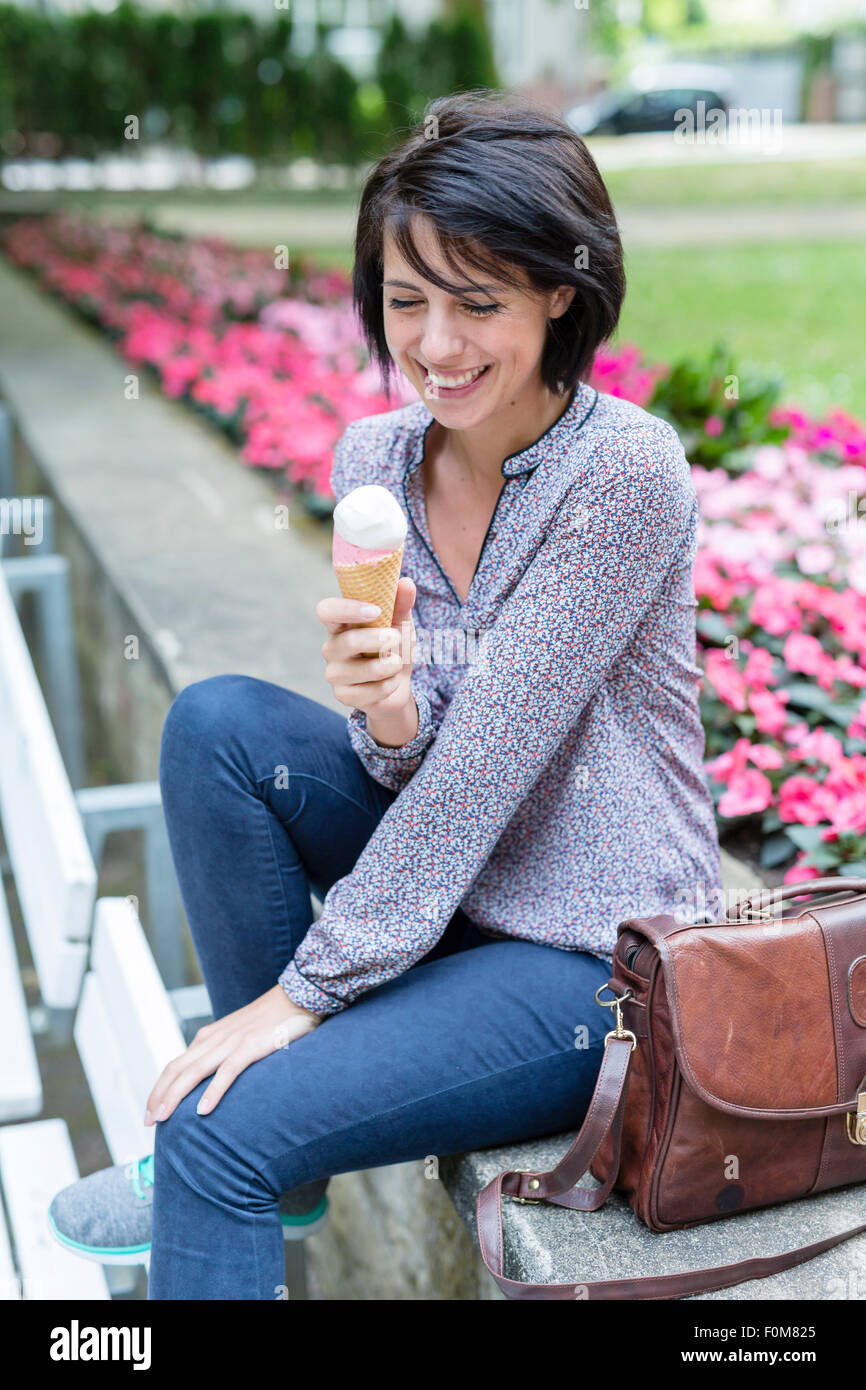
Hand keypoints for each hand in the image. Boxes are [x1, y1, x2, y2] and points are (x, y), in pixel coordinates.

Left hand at [143, 985, 321, 1122]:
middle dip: (158, 1096)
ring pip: (194, 1072)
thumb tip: (209, 1081)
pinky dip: (212, 1092)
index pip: (175, 1066)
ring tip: (163, 1119)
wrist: (296, 997)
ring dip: (175, 1096)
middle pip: (177, 1070)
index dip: (159, 1089)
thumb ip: (222, 1054)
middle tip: (147, 1122)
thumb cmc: (270, 1021)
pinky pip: (227, 1072)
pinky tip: (202, 1111)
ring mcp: (231, 1042)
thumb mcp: (238, 1037)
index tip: (150, 1112)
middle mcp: (213, 1039)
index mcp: (208, 1037)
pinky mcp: (250, 1047)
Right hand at [317, 578, 417, 731]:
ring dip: (389, 666)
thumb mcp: (401, 623)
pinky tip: (389, 682)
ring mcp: (335, 673)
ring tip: (396, 663)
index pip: (326, 610)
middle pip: (348, 642)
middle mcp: (332, 647)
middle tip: (396, 639)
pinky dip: (389, 685)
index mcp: (341, 624)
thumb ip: (401, 603)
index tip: (375, 611)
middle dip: (379, 641)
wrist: (399, 683)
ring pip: (362, 670)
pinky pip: (370, 691)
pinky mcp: (343, 695)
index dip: (347, 609)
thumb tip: (406, 583)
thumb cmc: (394, 647)